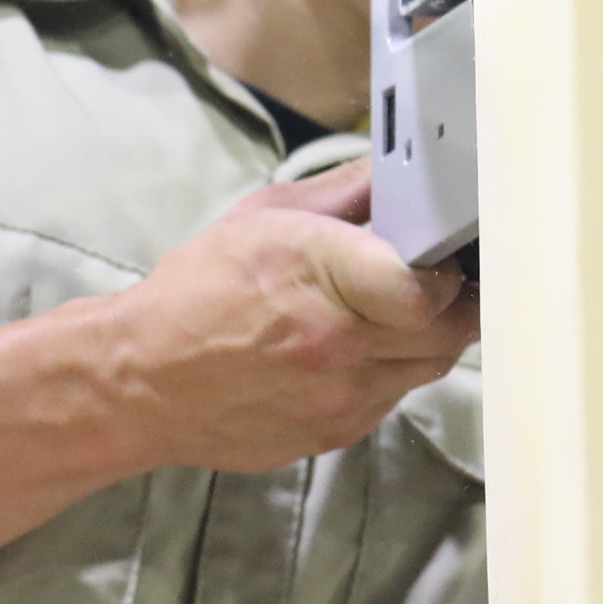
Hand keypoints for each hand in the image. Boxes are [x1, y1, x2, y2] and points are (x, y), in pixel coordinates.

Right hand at [98, 163, 476, 472]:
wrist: (143, 380)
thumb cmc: (199, 290)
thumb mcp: (265, 215)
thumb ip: (345, 190)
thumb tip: (402, 169)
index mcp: (319, 275)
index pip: (430, 286)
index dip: (452, 266)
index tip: (448, 249)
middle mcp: (338, 343)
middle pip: (450, 330)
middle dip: (459, 300)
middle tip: (449, 277)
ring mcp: (342, 397)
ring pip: (431, 366)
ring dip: (430, 337)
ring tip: (405, 310)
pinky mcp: (338, 433)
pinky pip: (396, 397)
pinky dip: (395, 370)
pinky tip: (365, 348)